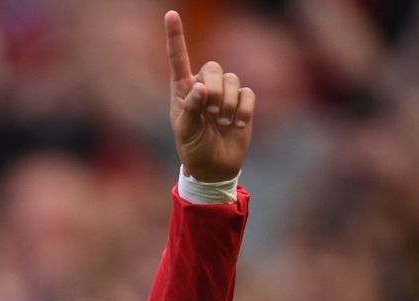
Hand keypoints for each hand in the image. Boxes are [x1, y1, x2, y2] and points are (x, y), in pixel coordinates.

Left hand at [165, 11, 253, 181]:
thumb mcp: (185, 133)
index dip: (175, 36)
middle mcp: (203, 86)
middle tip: (210, 114)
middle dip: (214, 90)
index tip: (170, 14)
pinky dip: (242, 110)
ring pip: (233, 79)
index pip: (179, 59)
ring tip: (221, 123)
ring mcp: (224, 93)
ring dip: (227, 104)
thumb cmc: (193, 149)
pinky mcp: (242, 102)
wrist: (214, 167)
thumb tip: (200, 86)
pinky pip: (247, 94)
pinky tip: (236, 125)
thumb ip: (189, 109)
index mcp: (182, 90)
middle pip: (214, 67)